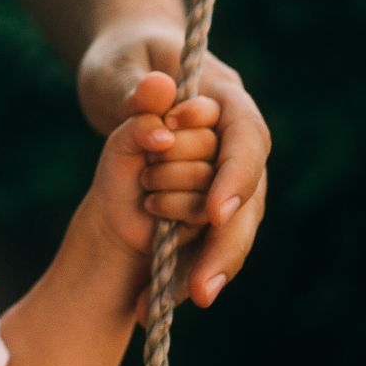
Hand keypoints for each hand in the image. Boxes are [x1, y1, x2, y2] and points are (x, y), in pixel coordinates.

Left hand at [77, 21, 268, 306]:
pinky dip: (184, 269)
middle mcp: (232, 140)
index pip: (245, 136)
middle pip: (248, 195)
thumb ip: (135, 86)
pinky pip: (203, 239)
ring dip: (210, 266)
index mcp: (224, 96)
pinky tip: (156, 302)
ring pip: (233, 225)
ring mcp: (222, 172)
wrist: (122, 76)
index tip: (215, 212)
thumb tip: (158, 96)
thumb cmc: (123, 62)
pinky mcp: (203, 199)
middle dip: (225, 243)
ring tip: (180, 303)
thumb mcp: (118, 67)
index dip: (236, 176)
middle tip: (201, 289)